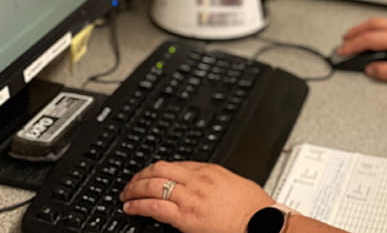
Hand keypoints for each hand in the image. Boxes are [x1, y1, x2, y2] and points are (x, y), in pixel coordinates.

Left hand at [120, 161, 272, 232]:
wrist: (260, 222)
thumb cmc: (253, 208)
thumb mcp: (234, 184)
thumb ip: (215, 181)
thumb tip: (204, 184)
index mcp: (209, 170)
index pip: (176, 164)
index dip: (158, 170)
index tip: (151, 175)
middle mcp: (197, 181)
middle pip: (159, 170)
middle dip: (141, 175)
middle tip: (132, 183)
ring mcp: (190, 198)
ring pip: (152, 185)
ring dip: (134, 189)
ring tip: (126, 195)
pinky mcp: (185, 217)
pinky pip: (154, 207)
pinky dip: (138, 205)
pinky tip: (130, 208)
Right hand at [338, 17, 386, 86]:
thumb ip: (385, 72)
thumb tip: (370, 68)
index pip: (370, 39)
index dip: (352, 45)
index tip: (342, 51)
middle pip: (372, 24)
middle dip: (355, 32)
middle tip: (344, 41)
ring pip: (381, 22)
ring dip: (366, 28)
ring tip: (356, 39)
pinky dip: (377, 28)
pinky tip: (375, 37)